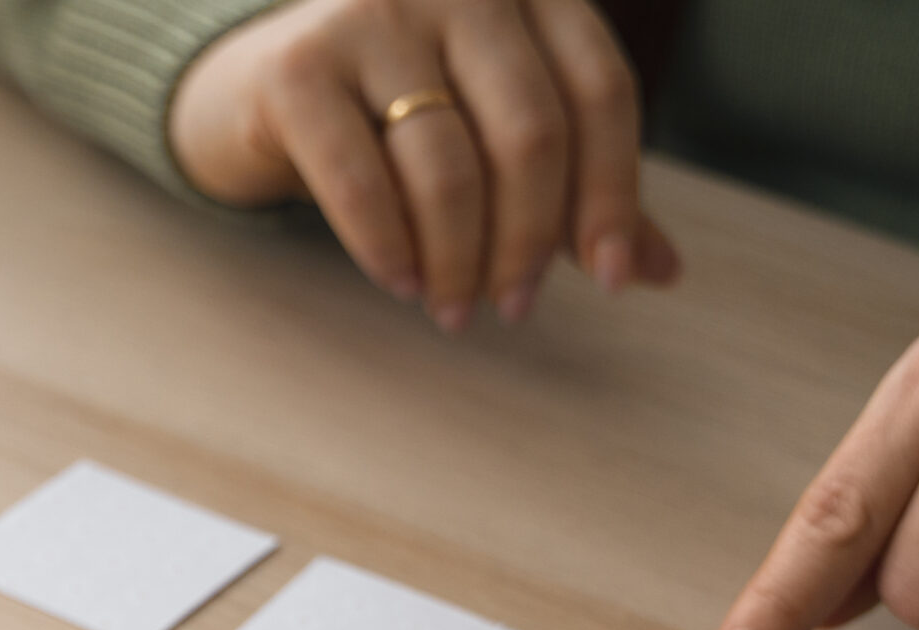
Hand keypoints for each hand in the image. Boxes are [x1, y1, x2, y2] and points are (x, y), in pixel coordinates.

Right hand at [169, 0, 678, 329]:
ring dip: (457, 260)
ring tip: (452, 310)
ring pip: (448, 166)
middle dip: (528, 240)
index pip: (599, 90)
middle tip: (511, 307)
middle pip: (530, 133)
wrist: (256, 84)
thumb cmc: (397, 112)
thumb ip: (575, 183)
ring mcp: (373, 16)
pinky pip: (359, 179)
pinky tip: (399, 282)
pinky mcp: (298, 68)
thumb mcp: (494, 128)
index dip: (612, 193)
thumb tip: (662, 273)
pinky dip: (386, 246)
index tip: (610, 279)